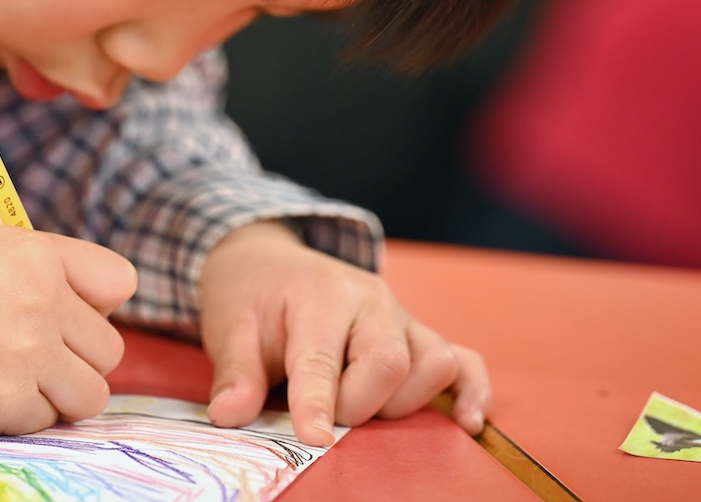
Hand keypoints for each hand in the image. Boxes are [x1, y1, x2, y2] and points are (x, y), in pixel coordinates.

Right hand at [0, 226, 136, 433]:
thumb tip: (107, 306)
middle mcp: (43, 301)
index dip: (99, 304)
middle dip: (78, 357)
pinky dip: (23, 415)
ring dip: (61, 394)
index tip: (72, 315)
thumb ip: (58, 267)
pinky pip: (48, 420)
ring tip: (22, 380)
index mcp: (42, 257)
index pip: (121, 282)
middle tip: (38, 355)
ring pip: (92, 393)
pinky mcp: (11, 400)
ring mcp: (30, 353)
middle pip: (110, 349)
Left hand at [199, 221, 490, 445]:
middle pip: (390, 364)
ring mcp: (403, 318)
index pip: (323, 357)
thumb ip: (235, 373)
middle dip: (356, 407)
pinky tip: (466, 423)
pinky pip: (466, 362)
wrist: (271, 262)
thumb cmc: (252, 297)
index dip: (318, 402)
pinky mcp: (420, 336)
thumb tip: (228, 416)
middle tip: (321, 416)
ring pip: (434, 365)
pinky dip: (471, 393)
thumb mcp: (229, 327)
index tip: (314, 439)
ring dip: (402, 403)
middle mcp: (372, 301)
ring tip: (362, 407)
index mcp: (320, 295)